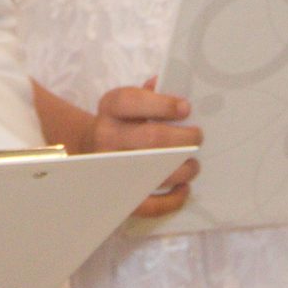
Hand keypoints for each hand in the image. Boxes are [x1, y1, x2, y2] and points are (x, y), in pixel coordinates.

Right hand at [88, 77, 201, 217]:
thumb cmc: (121, 121)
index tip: (186, 108)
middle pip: (151, 138)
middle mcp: (107, 136)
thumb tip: (172, 83)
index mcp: (110, 107)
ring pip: (154, 171)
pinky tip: (184, 188)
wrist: (89, 147)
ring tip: (193, 163)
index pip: (132, 102)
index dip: (163, 105)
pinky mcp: (119, 194)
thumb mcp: (129, 99)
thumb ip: (152, 92)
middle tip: (197, 136)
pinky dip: (172, 200)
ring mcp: (111, 168)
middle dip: (183, 138)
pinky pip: (149, 204)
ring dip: (183, 168)